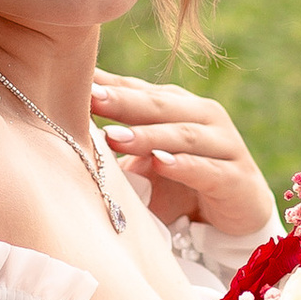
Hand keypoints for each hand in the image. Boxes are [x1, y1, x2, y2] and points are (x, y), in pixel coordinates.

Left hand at [92, 70, 274, 244]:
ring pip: (183, 135)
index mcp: (178, 107)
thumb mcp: (146, 159)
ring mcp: (225, 145)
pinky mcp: (237, 179)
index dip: (111, 85)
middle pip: (161, 105)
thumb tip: (62, 121)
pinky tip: (161, 163)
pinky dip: (184, 166)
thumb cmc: (181, 185)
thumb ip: (118, 139)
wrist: (235, 220)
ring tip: (114, 138)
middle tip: (92, 99)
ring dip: (148, 136)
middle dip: (124, 102)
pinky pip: (208, 170)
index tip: (78, 79)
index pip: (140, 91)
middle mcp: (204, 117)